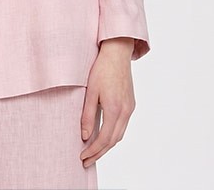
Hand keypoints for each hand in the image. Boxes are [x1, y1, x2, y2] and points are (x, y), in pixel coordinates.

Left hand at [79, 37, 135, 167]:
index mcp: (114, 109)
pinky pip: (123, 125)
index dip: (93, 151)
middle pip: (113, 141)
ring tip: (94, 152)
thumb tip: (84, 136)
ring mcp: (130, 108)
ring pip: (120, 135)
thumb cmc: (102, 69)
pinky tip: (104, 135)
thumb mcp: (90, 92)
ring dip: (107, 146)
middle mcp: (125, 111)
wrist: (117, 53)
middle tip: (86, 161)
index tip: (83, 157)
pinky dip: (113, 135)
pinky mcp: (130, 103)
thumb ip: (88, 115)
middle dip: (99, 153)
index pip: (103, 139)